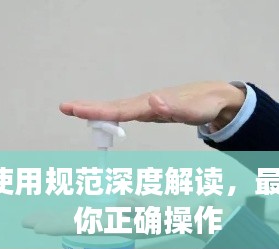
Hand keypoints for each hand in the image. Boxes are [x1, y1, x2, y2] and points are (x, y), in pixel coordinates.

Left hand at [22, 194, 236, 242]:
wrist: (218, 222)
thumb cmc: (201, 214)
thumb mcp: (177, 208)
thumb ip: (149, 205)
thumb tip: (119, 199)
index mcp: (131, 223)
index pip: (88, 224)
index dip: (60, 223)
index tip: (35, 225)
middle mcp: (126, 224)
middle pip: (84, 224)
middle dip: (56, 223)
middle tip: (28, 222)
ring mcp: (130, 221)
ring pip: (93, 221)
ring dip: (68, 220)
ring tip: (44, 221)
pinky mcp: (137, 217)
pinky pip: (106, 216)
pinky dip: (87, 215)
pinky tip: (81, 214)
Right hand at [59, 81, 245, 131]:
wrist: (214, 98)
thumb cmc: (204, 105)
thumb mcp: (192, 111)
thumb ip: (172, 108)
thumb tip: (152, 102)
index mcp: (150, 104)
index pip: (119, 110)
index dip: (97, 112)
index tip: (77, 110)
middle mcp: (144, 104)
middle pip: (112, 107)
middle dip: (88, 108)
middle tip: (64, 107)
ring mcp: (145, 106)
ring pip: (115, 109)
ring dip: (94, 111)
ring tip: (73, 110)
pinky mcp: (148, 111)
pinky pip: (123, 114)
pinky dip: (108, 116)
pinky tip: (101, 119)